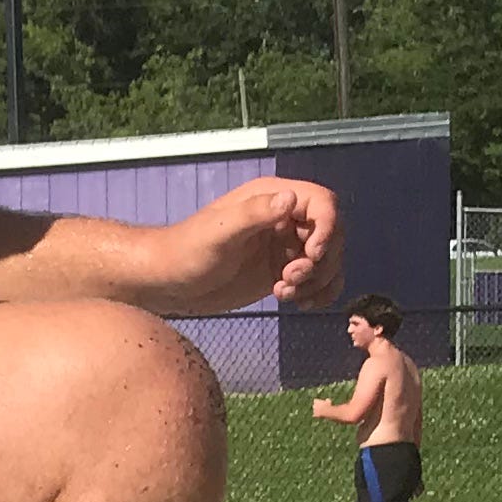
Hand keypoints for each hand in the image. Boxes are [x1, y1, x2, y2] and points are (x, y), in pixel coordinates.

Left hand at [146, 176, 341, 313]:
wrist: (169, 283)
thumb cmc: (185, 252)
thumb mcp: (218, 233)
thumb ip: (253, 214)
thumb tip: (290, 199)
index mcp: (270, 198)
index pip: (323, 203)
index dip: (328, 228)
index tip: (313, 255)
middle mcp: (283, 218)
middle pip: (332, 234)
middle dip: (319, 261)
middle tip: (288, 279)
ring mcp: (285, 246)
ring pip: (328, 260)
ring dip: (317, 280)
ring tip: (282, 292)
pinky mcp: (282, 270)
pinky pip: (318, 279)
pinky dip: (318, 292)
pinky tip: (296, 303)